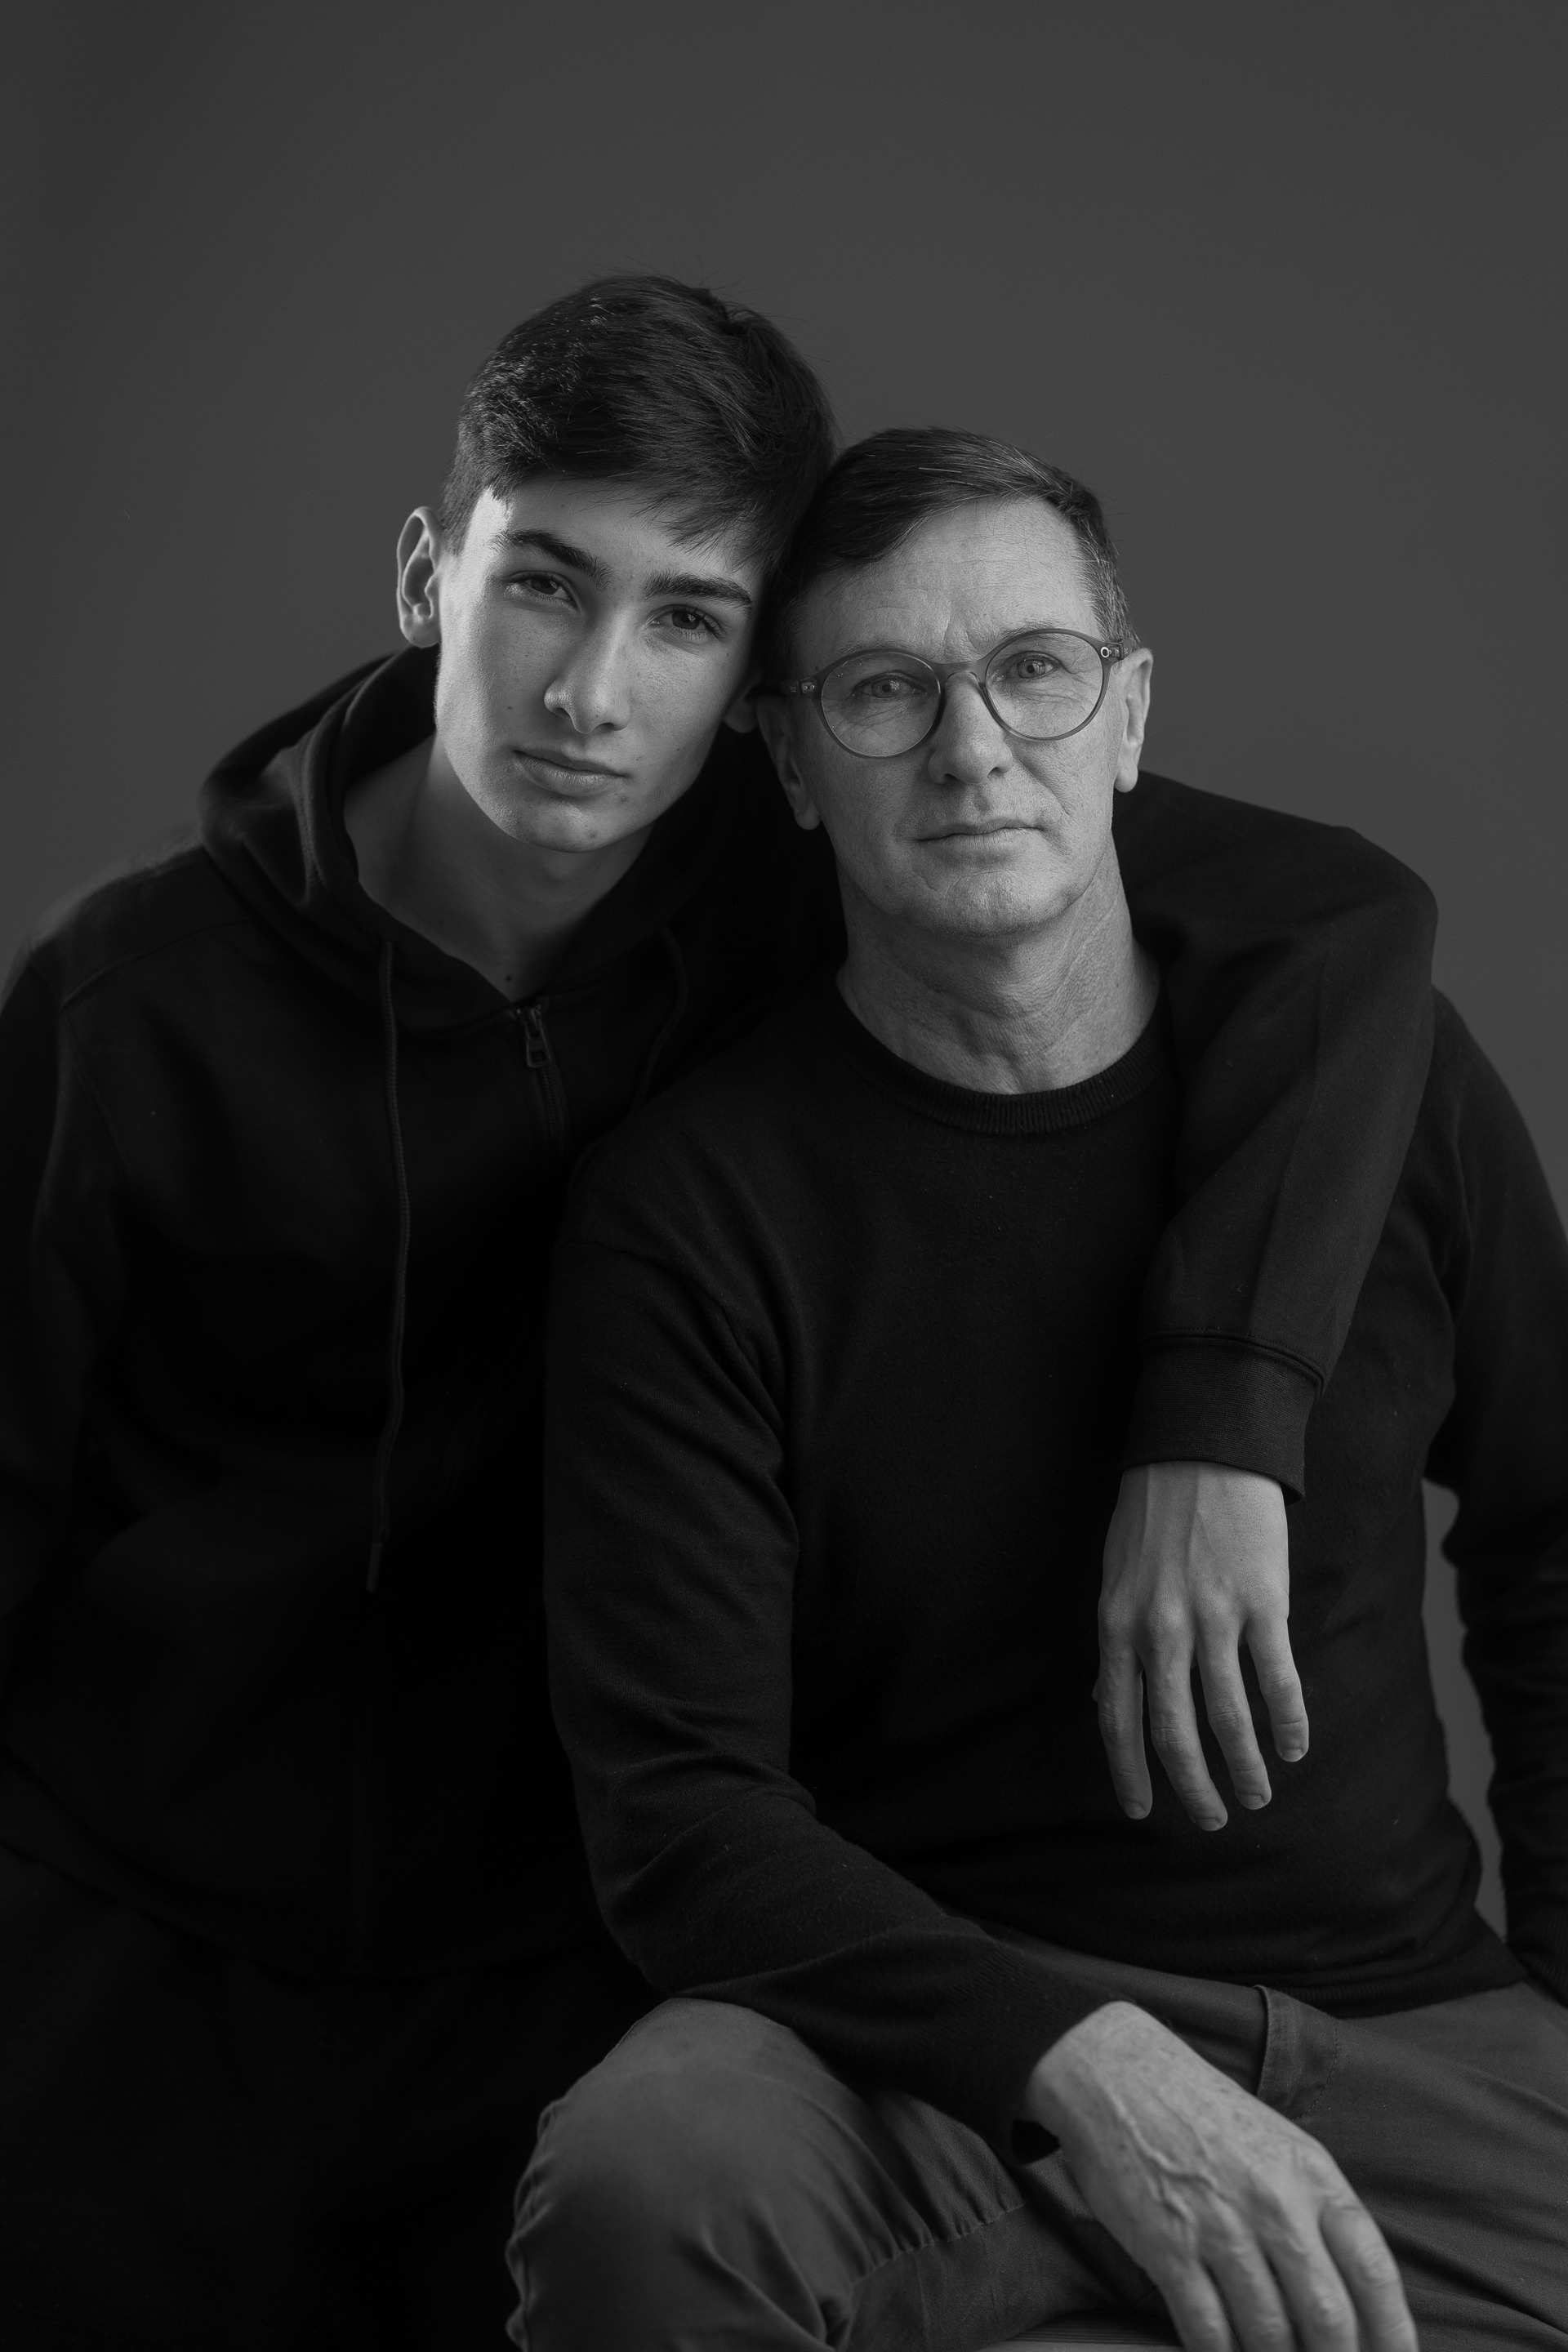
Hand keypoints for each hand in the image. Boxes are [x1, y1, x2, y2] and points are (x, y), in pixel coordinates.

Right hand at [1027, 2003, 1416, 2351]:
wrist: (1119, 2076)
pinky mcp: (1168, 2248)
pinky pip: (1208, 2332)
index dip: (1393, 2335)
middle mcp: (1274, 2203)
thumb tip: (1351, 2302)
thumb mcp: (1281, 2146)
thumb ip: (1319, 2214)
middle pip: (1329, 2318)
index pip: (1374, 2271)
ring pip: (1270, 2335)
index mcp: (1312, 2175)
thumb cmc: (1207, 2116)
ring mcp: (1220, 2227)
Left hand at [1098, 1463, 1305, 1829]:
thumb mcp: (1114, 1575)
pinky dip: (1287, 1722)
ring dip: (1245, 1767)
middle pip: (1173, 1732)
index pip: (1117, 1716)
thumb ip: (1115, 1638)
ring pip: (1228, 1718)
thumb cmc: (1153, 1512)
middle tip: (1210, 1819)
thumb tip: (1102, 1695)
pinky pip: (1276, 1680)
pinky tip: (1293, 1747)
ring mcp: (1212, 1617)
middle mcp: (1160, 1630)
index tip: (1140, 1809)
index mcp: (1117, 1624)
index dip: (1128, 1769)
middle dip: (1192, 1786)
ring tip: (1256, 1795)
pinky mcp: (1261, 1602)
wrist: (1203, 1448)